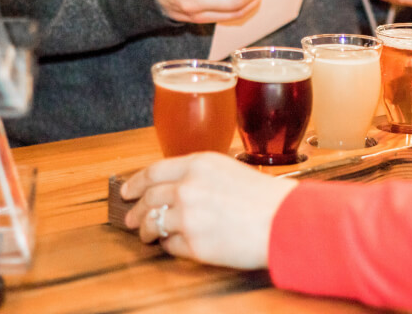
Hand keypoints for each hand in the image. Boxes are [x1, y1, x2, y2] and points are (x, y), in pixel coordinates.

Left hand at [122, 152, 297, 269]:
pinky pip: (170, 246)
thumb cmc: (265, 197)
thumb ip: (200, 174)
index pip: (154, 171)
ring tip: (148, 235)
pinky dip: (169, 246)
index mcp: (198, 164)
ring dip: (147, 231)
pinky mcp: (194, 244)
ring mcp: (188, 216)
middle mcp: (188, 187)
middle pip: (149, 198)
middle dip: (136, 210)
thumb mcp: (230, 170)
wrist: (285, 221)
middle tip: (130, 218)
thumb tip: (176, 187)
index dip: (136, 182)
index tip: (127, 191)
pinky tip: (174, 245)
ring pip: (153, 223)